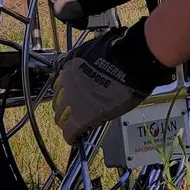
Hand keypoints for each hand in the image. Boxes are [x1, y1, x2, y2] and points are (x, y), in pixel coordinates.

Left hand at [52, 17, 173, 144]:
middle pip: (58, 101)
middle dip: (65, 107)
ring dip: (68, 121)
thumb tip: (96, 64)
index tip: (73, 97)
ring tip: (77, 125)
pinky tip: (76, 138)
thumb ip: (90, 61)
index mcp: (70, 64)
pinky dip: (73, 136)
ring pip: (61, 117)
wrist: (131, 61)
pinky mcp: (80, 116)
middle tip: (75, 112)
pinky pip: (70, 131)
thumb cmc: (124, 52)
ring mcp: (72, 99)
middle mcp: (66, 81)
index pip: (59, 84)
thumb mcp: (99, 50)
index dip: (67, 93)